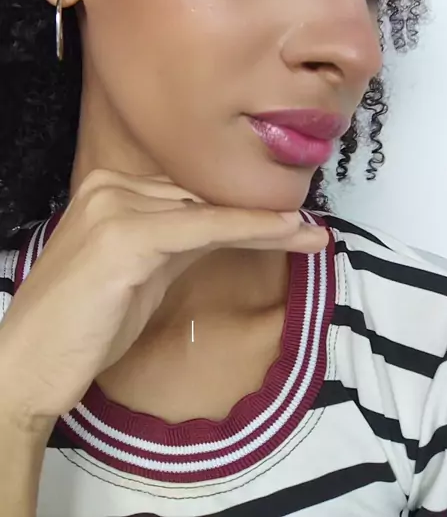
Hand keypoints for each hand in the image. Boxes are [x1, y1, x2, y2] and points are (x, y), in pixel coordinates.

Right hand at [0, 169, 326, 429]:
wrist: (28, 366)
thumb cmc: (82, 327)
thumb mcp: (140, 272)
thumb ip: (177, 243)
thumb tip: (226, 230)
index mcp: (109, 188)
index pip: (188, 194)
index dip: (240, 208)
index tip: (287, 218)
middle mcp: (110, 187)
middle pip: (201, 198)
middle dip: (258, 215)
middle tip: (308, 226)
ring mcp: (114, 207)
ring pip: (208, 210)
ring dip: (266, 223)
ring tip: (310, 232)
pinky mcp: (124, 236)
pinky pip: (203, 228)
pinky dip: (248, 230)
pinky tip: (287, 232)